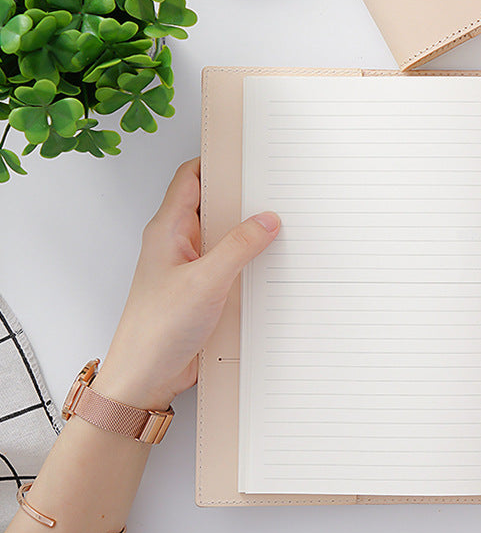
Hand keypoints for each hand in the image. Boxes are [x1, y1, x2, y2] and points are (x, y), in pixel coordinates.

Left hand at [94, 158, 279, 409]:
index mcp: (168, 229)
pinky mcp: (203, 289)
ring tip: (282, 222)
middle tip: (275, 187)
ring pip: (225, 235)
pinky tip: (272, 262)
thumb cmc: (156, 330)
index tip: (249, 154)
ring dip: (249, 231)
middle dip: (243, 195)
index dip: (218, 162)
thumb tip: (268, 220)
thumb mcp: (204, 282)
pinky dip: (250, 259)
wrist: (145, 378)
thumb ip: (239, 247)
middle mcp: (178, 243)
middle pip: (213, 204)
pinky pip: (231, 263)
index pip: (192, 177)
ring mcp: (191, 266)